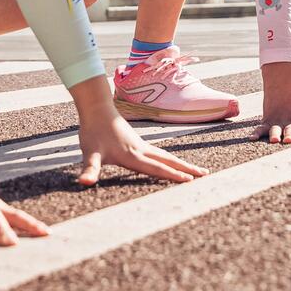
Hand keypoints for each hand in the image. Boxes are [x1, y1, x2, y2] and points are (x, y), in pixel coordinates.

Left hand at [68, 78, 207, 185]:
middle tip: (206, 175)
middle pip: (168, 161)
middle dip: (186, 169)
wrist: (96, 108)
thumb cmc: (92, 131)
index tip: (189, 181)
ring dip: (181, 164)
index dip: (172, 175)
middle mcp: (141, 150)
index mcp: (132, 156)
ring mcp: (141, 145)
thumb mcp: (89, 153)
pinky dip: (170, 159)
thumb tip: (84, 182)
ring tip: (196, 171)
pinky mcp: (138, 142)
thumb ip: (89, 169)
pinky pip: (159, 153)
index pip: (156, 168)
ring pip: (166, 156)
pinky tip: (172, 162)